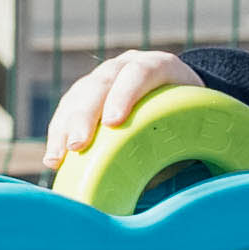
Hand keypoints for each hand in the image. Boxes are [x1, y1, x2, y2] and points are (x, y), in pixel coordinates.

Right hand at [44, 49, 203, 165]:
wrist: (178, 100)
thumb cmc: (191, 119)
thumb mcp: (194, 126)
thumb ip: (182, 145)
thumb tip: (167, 183)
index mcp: (161, 67)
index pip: (141, 73)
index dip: (125, 94)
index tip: (113, 122)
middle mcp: (126, 66)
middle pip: (101, 83)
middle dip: (86, 115)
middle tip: (79, 145)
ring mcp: (102, 78)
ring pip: (78, 96)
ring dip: (66, 127)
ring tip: (59, 157)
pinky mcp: (85, 94)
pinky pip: (66, 110)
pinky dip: (59, 134)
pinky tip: (54, 160)